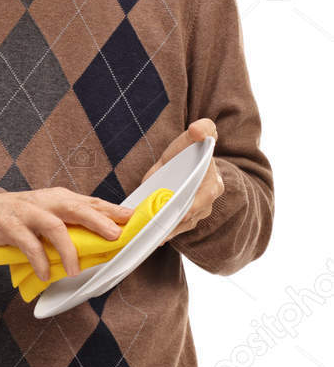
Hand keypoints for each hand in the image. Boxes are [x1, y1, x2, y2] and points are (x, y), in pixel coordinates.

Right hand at [0, 187, 134, 280]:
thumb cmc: (25, 215)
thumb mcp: (52, 213)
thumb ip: (75, 224)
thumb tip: (107, 239)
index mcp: (62, 198)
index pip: (92, 202)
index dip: (113, 210)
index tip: (133, 219)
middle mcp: (48, 202)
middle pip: (77, 208)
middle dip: (97, 221)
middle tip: (113, 236)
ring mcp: (28, 212)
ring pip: (54, 226)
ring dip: (67, 250)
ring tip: (74, 271)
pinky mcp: (10, 225)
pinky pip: (28, 244)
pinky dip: (39, 260)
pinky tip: (45, 274)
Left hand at [149, 118, 223, 237]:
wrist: (182, 162)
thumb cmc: (188, 150)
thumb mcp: (193, 137)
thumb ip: (202, 129)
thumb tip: (199, 130)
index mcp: (213, 182)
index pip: (205, 196)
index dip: (193, 205)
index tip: (180, 212)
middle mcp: (208, 200)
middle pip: (192, 216)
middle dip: (176, 223)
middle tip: (159, 228)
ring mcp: (198, 212)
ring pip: (184, 226)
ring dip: (169, 231)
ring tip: (153, 236)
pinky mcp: (186, 219)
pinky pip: (177, 229)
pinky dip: (165, 233)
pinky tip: (153, 238)